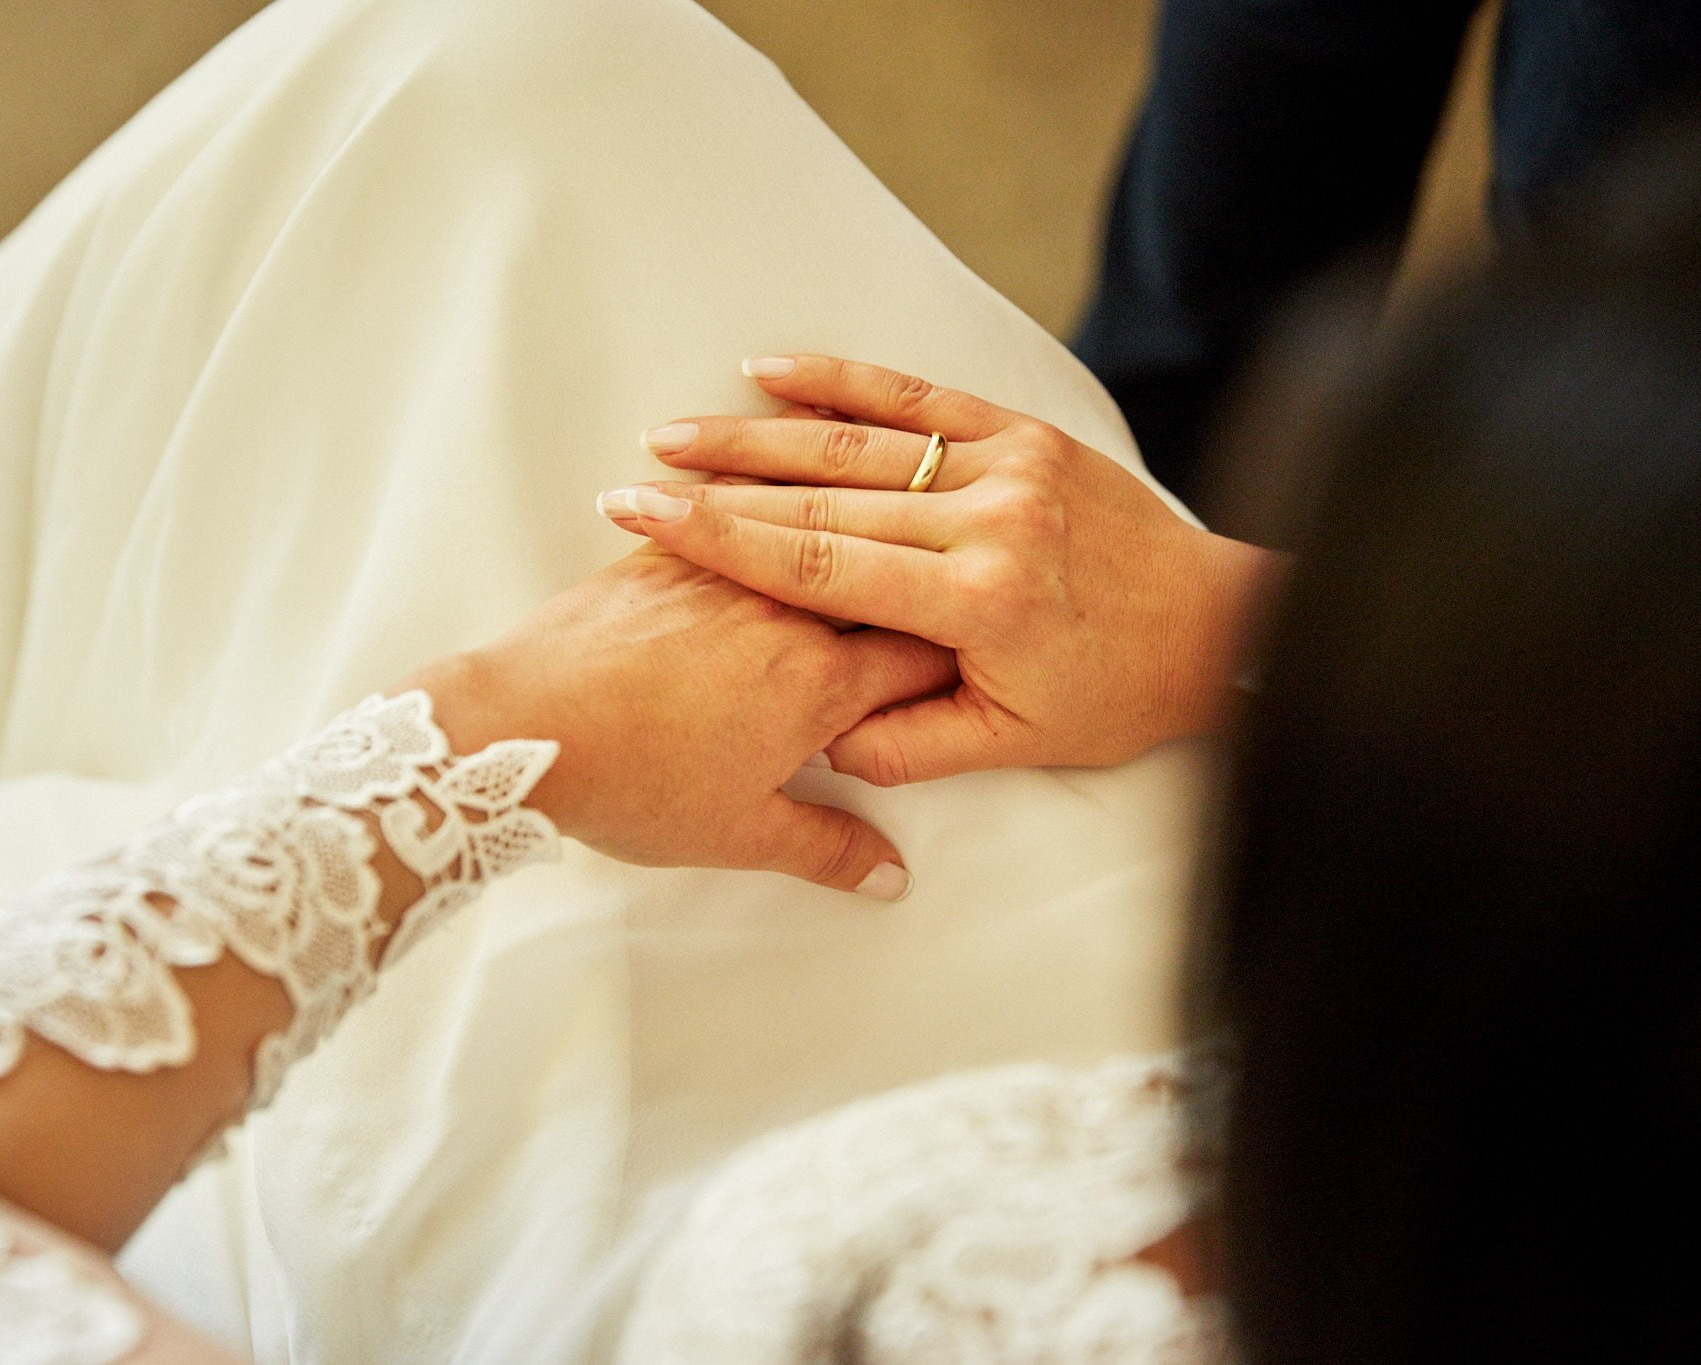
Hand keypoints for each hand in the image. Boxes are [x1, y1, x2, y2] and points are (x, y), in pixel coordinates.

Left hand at [404, 545, 955, 897]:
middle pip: (875, 588)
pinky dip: (757, 516)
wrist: (521, 727)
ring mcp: (723, 575)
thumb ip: (827, 848)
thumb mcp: (740, 835)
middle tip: (919, 604)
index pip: (922, 655)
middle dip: (903, 599)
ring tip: (861, 539)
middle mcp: (785, 613)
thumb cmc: (632, 782)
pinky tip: (761, 509)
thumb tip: (889, 873)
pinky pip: (730, 519)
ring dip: (840, 547)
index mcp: (820, 683)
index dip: (952, 659)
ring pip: (810, 539)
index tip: (966, 662)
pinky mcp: (662, 558)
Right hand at [595, 354, 1280, 777]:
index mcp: (979, 602)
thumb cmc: (1117, 694)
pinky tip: (771, 367)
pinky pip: (920, 396)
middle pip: (823, 501)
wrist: (1220, 626)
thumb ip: (909, 745)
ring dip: (759, 437)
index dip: (724, 543)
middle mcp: (988, 519)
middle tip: (636, 481)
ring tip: (678, 433)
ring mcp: (1008, 465)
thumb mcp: (1013, 744)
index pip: (822, 566)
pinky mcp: (1024, 432)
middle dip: (719, 490)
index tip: (649, 522)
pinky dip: (842, 380)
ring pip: (858, 445)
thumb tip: (820, 741)